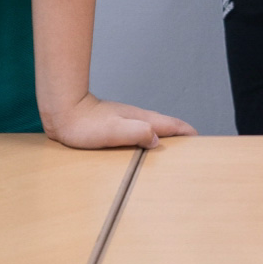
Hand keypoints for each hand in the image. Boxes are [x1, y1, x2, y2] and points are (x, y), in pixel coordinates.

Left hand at [42, 92, 197, 148]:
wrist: (63, 113)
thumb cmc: (84, 125)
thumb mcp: (113, 132)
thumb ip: (137, 133)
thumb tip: (157, 140)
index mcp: (141, 119)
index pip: (171, 124)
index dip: (186, 131)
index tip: (199, 138)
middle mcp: (137, 118)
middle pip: (165, 125)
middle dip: (181, 134)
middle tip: (191, 148)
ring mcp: (127, 120)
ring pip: (152, 128)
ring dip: (165, 137)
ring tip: (172, 150)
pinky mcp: (116, 126)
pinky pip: (140, 132)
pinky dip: (149, 138)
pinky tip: (143, 147)